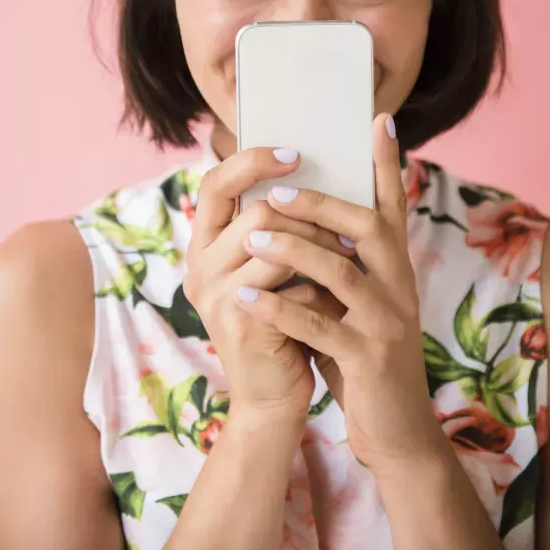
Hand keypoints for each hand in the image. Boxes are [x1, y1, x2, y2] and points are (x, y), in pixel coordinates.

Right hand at [184, 147, 358, 422]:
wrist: (272, 397)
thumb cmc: (281, 325)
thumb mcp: (272, 271)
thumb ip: (280, 229)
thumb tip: (321, 172)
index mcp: (204, 246)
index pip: (214, 183)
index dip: (251, 161)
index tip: (295, 152)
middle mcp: (200, 266)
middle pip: (258, 210)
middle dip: (310, 213)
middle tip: (345, 224)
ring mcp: (216, 296)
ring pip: (280, 244)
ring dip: (323, 247)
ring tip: (349, 251)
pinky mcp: (243, 323)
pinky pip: (295, 286)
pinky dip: (322, 290)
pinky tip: (338, 300)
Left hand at [234, 114, 442, 472]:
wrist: (396, 428)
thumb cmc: (364, 353)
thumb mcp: (360, 302)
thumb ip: (342, 262)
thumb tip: (299, 215)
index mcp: (395, 267)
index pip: (393, 204)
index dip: (388, 162)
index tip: (379, 119)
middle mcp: (398, 286)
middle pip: (366, 226)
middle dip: (319, 204)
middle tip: (275, 191)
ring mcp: (386, 322)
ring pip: (339, 273)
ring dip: (293, 251)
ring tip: (253, 236)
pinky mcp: (367, 358)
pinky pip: (318, 326)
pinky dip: (280, 310)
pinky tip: (246, 299)